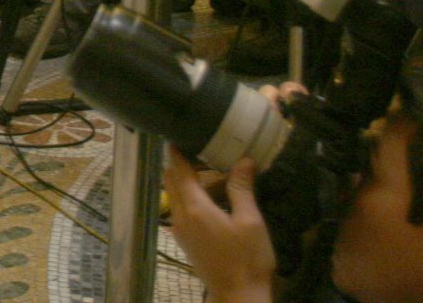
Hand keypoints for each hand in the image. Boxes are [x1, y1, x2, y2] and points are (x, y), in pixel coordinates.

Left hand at [164, 150, 275, 302]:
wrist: (239, 295)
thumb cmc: (248, 259)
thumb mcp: (250, 221)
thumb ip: (242, 189)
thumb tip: (244, 160)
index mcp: (195, 208)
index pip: (179, 171)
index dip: (176, 152)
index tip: (177, 136)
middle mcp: (180, 216)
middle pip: (172, 181)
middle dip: (180, 164)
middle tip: (198, 151)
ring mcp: (180, 230)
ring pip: (175, 196)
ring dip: (185, 182)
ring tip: (207, 172)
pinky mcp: (185, 241)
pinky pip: (180, 210)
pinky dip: (188, 198)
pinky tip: (210, 199)